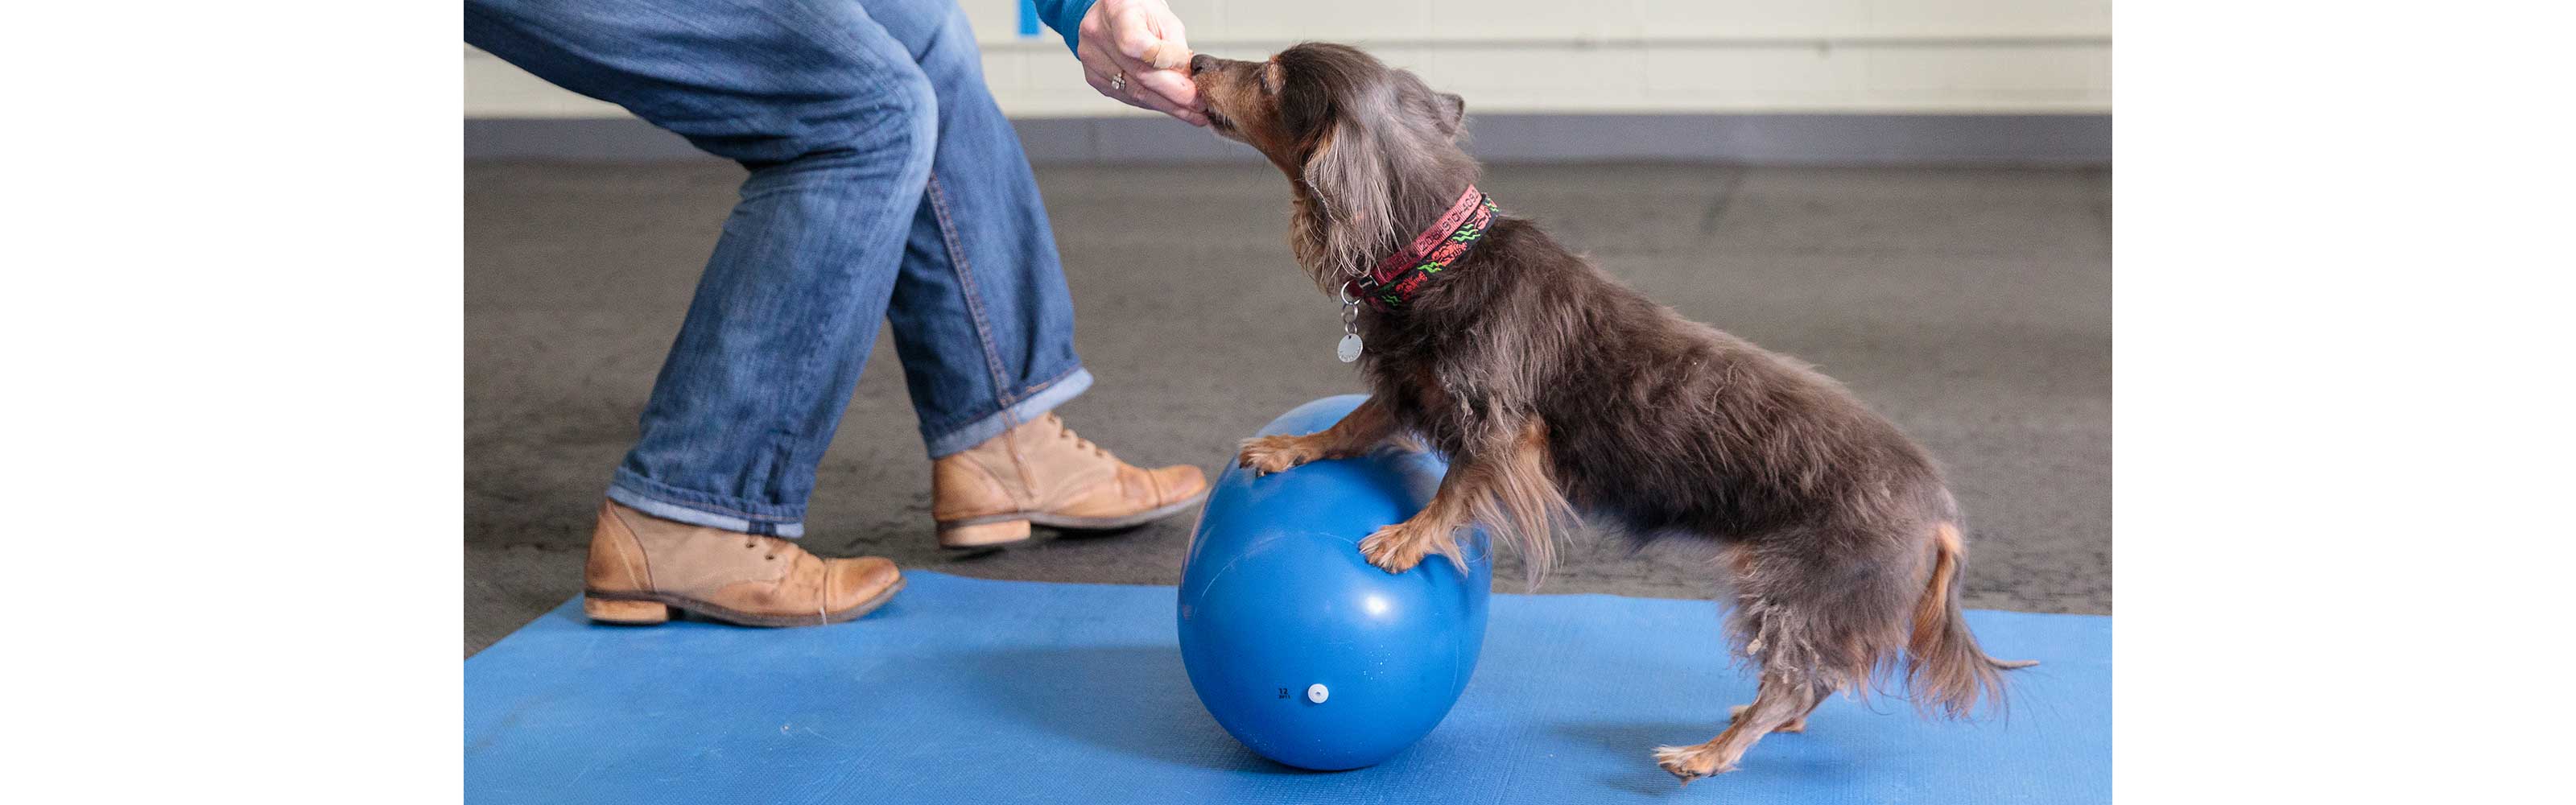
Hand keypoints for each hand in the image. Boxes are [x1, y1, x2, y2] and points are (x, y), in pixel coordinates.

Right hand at [1074, 0, 1204, 125]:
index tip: (1187, 64)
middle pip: (1140, 75)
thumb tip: (1187, 81)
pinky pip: (1128, 97)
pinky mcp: (1094, 77)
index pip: (1137, 44)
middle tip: (1198, 104)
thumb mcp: (1164, 18)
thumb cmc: (1139, 11)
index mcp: (1117, 11)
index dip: (1166, 60)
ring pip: (1135, 93)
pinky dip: (1152, 102)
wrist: (1113, 13)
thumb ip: (1175, 48)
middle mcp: (1098, 35)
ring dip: (1167, 105)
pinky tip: (1169, 105)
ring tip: (1191, 112)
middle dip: (1175, 95)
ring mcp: (1092, 58)